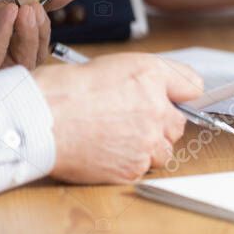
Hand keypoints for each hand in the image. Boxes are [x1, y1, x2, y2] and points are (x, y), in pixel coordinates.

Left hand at [0, 0, 76, 90]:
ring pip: (26, 58)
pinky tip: (9, 16)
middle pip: (33, 45)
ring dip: (30, 31)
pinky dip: (8, 36)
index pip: (24, 23)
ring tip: (27, 10)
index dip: (47, 7)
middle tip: (38, 6)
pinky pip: (3, 60)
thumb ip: (2, 8)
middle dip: (40, 23)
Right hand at [34, 53, 202, 183]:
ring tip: (117, 139)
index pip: (192, 87)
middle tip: (131, 122)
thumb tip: (169, 88)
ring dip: (148, 147)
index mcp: (151, 76)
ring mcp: (147, 140)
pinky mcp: (134, 167)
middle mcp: (156, 108)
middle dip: (160, 124)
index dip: (179, 95)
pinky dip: (130, 163)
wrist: (41, 120)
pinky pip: (144, 168)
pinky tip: (107, 152)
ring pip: (164, 150)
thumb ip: (148, 76)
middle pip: (178, 123)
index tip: (174, 101)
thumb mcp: (112, 65)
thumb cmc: (65, 90)